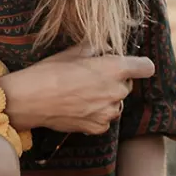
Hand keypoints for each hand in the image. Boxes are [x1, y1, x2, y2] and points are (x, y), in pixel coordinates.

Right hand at [2, 45, 154, 132]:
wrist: (29, 100)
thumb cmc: (49, 72)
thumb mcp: (73, 51)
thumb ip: (97, 48)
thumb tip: (106, 48)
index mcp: (114, 68)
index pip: (146, 67)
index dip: (139, 65)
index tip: (132, 65)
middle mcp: (117, 91)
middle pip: (127, 85)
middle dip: (114, 81)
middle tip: (90, 78)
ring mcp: (109, 112)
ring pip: (116, 103)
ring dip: (106, 99)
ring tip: (81, 94)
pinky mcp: (99, 127)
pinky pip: (105, 119)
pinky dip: (96, 114)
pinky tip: (78, 107)